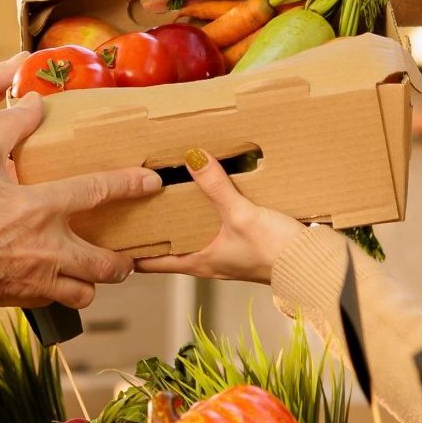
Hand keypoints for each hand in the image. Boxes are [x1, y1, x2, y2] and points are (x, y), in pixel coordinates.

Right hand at [0, 97, 159, 309]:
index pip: (99, 193)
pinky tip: (50, 277)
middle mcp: (45, 250)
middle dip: (123, 259)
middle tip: (124, 250)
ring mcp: (32, 281)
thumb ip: (8, 127)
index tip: (150, 181)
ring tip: (87, 268)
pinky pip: (53, 303)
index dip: (130, 185)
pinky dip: (60, 292)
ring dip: (91, 281)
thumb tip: (34, 103)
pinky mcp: (15, 300)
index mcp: (38, 208)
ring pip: (85, 292)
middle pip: (107, 264)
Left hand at [135, 148, 305, 284]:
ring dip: (178, 220)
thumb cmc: (277, 253)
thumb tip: (191, 157)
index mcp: (198, 262)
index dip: (128, 252)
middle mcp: (208, 261)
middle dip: (150, 229)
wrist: (314, 265)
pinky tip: (208, 195)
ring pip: (191, 236)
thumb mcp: (241, 214)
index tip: (108, 236)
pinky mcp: (244, 245)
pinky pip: (215, 228)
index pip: (151, 262)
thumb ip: (215, 186)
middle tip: (129, 206)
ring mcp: (226, 254)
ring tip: (162, 195)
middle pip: (168, 246)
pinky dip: (205, 214)